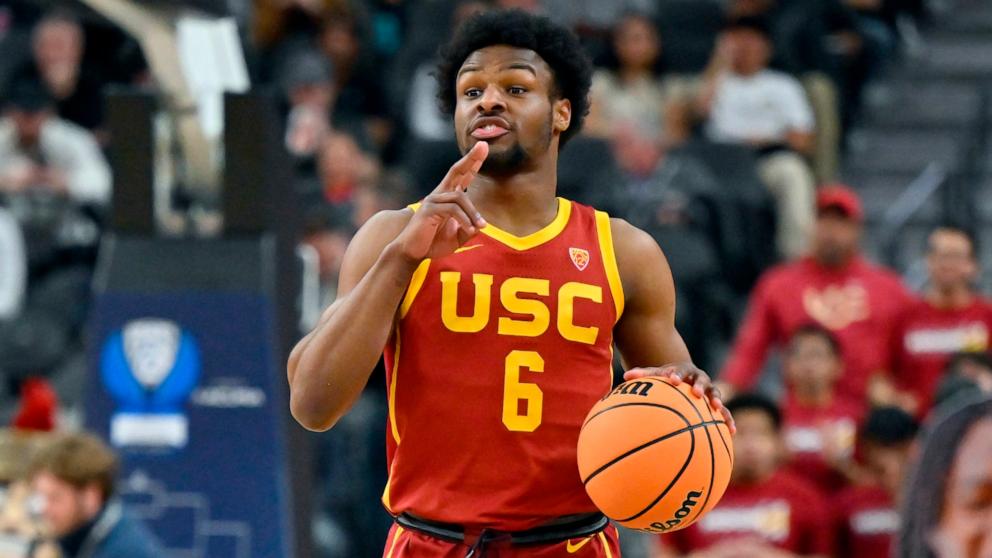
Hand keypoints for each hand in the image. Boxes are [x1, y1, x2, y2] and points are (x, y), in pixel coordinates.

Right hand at [393, 141, 488, 260]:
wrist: (411, 253)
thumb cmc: (432, 244)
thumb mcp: (457, 237)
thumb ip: (469, 229)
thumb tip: (480, 224)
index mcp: (447, 198)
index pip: (462, 176)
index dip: (472, 163)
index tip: (483, 148)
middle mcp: (439, 194)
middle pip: (456, 171)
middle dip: (470, 158)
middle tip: (483, 145)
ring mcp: (433, 200)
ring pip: (460, 198)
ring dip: (473, 213)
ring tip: (481, 226)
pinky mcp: (429, 209)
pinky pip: (452, 210)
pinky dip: (464, 220)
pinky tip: (469, 229)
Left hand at [625, 363, 735, 432]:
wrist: (686, 376)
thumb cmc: (667, 377)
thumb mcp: (656, 375)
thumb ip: (643, 375)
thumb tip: (625, 377)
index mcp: (683, 370)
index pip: (679, 371)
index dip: (676, 375)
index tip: (672, 380)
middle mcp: (699, 378)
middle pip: (701, 380)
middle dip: (699, 386)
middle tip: (696, 393)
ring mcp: (709, 390)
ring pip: (715, 394)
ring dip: (716, 401)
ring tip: (717, 408)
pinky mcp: (716, 403)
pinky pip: (724, 412)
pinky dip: (728, 420)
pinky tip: (731, 431)